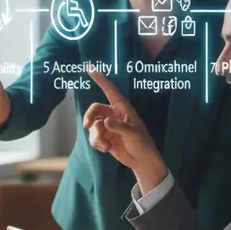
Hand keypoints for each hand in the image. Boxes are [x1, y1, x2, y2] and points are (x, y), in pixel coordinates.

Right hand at [83, 70, 168, 193]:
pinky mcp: (104, 137)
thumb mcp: (134, 133)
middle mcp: (113, 115)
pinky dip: (97, 143)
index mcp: (123, 109)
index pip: (110, 90)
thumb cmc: (142, 143)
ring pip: (92, 126)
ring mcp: (107, 126)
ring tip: (105, 146)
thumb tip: (104, 121)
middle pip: (95, 109)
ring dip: (96, 137)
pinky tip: (105, 149)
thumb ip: (119, 126)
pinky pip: (93, 137)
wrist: (141, 161)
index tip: (90, 68)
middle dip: (89, 117)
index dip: (100, 79)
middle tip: (88, 126)